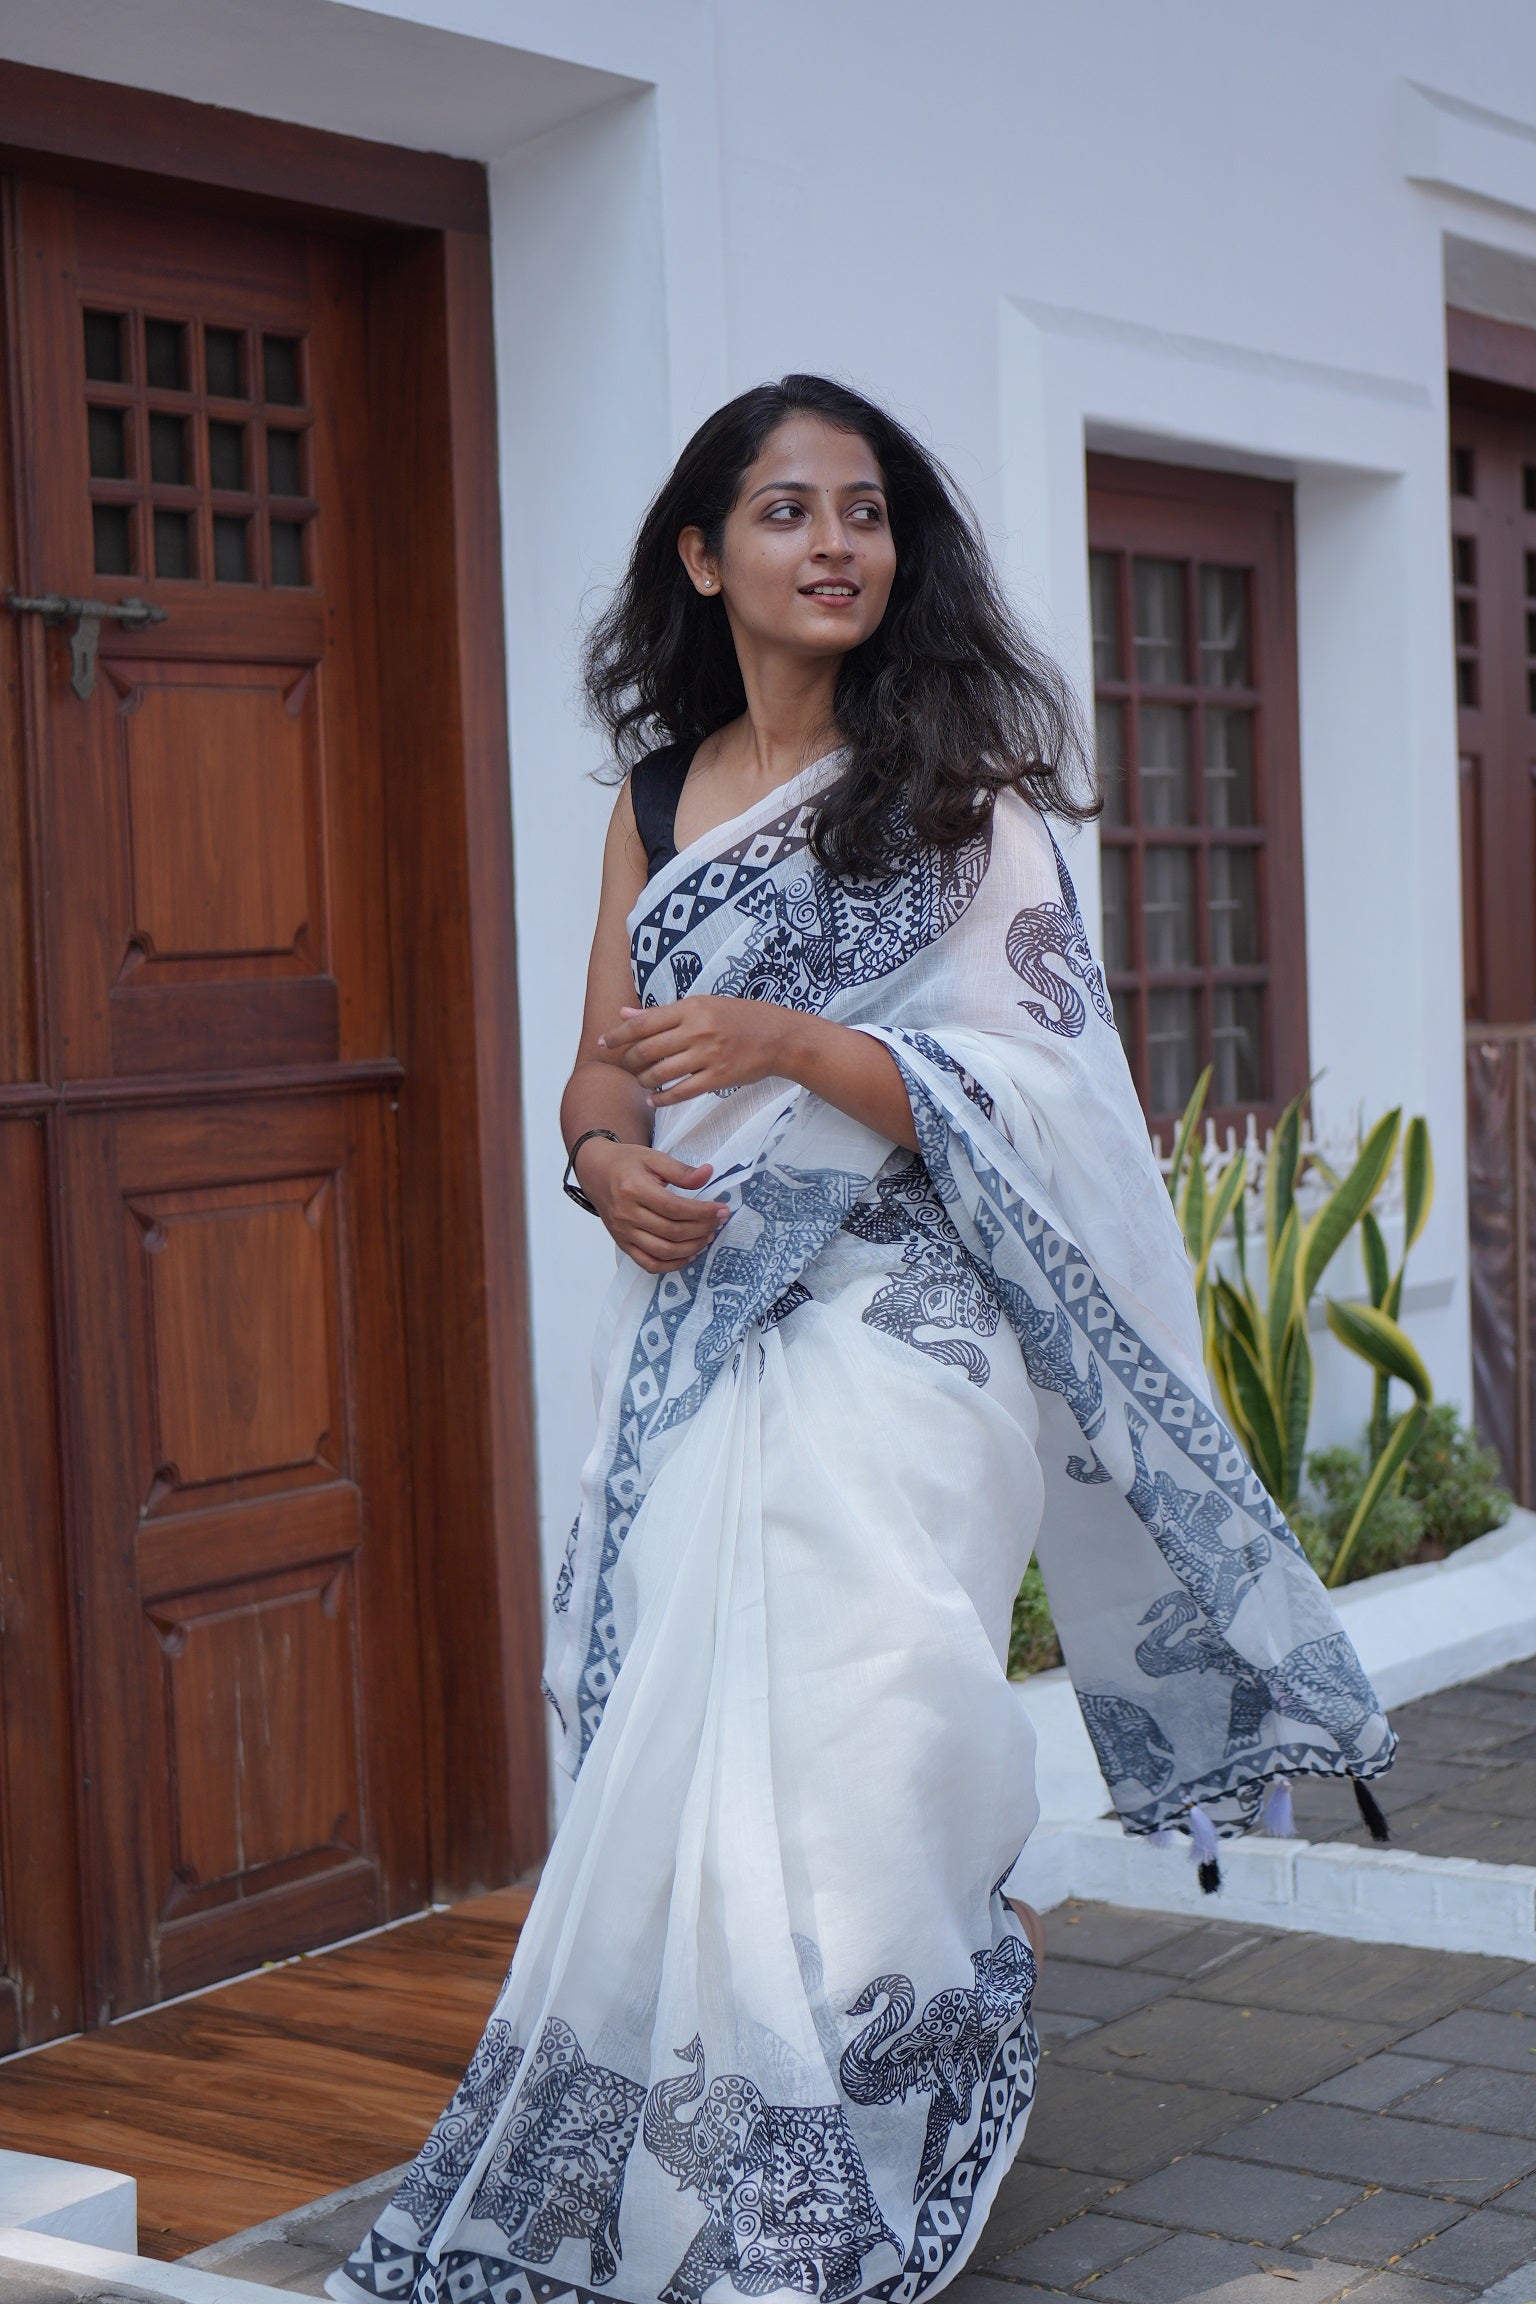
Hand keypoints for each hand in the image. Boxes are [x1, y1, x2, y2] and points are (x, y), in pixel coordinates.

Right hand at [575, 1136, 727, 1272]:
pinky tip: (689, 1255)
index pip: (674, 1208)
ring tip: (708, 1236)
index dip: (702, 1212)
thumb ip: (681, 1170)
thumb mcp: (653, 1157)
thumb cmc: (626, 1163)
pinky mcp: (622, 1244)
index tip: (721, 1209)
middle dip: (702, 1229)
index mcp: (634, 1189)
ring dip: (692, 1248)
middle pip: (672, 1231)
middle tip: (719, 1222)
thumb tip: (708, 1175)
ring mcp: (623, 1233)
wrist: (596, 1172)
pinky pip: (649, 1264)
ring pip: (663, 1251)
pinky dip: (672, 1265)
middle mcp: (626, 1214)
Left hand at [600, 997, 796, 1104]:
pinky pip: (681, 1092)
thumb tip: (625, 1014)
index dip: (619, 1034)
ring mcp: (708, 1055)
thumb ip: (662, 1012)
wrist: (779, 1037)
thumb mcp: (703, 1005)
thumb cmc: (740, 1017)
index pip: (643, 1023)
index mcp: (691, 1007)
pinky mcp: (718, 1078)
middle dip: (630, 1060)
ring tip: (643, 1080)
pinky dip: (663, 1099)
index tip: (605, 1042)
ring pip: (661, 1073)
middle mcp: (697, 1030)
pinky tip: (655, 1099)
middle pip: (647, 1050)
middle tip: (627, 1064)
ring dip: (644, 1080)